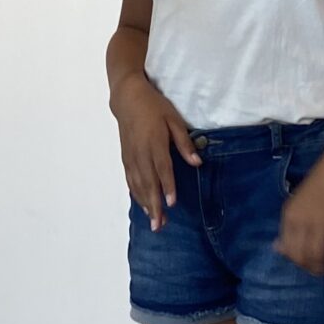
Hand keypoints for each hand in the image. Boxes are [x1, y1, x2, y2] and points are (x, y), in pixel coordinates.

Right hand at [115, 79, 200, 230]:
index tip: (171, 203)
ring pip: (138, 185)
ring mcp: (131, 157)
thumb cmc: (154, 107)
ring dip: (146, 205)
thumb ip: (184, 142)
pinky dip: (137, 195)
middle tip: (160, 225)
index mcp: (154, 142)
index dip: (167, 186)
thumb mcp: (173, 119)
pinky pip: (131, 180)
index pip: (162, 168)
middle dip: (154, 205)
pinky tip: (143, 206)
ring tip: (154, 222)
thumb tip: (197, 162)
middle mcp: (141, 152)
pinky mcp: (126, 158)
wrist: (127, 98)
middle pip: (148, 183)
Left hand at [275, 152, 323, 280]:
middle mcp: (302, 221)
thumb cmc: (322, 179)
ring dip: (320, 268)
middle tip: (313, 273)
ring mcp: (320, 223)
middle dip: (306, 267)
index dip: (292, 260)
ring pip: (317, 256)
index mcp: (289, 214)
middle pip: (300, 255)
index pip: (285, 247)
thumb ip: (290, 223)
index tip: (299, 266)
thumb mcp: (298, 200)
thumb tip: (278, 246)